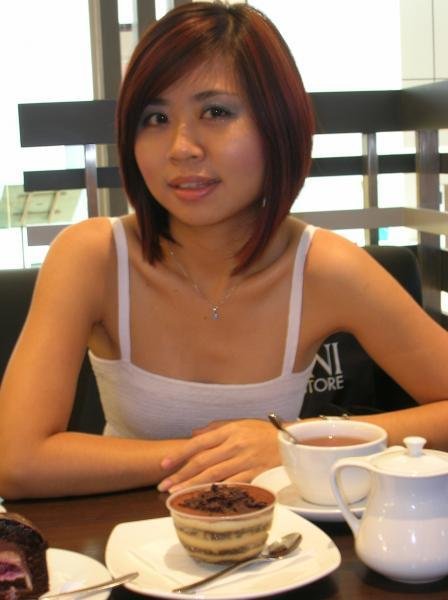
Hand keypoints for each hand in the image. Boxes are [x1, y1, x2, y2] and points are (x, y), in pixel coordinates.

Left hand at [157, 419, 279, 492]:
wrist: (291, 442)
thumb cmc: (262, 433)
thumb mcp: (239, 423)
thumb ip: (215, 428)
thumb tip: (193, 435)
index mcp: (230, 431)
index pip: (199, 443)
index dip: (180, 454)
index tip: (164, 465)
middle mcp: (235, 445)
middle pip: (203, 462)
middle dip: (181, 475)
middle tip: (164, 486)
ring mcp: (246, 461)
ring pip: (215, 476)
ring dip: (194, 487)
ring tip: (177, 496)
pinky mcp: (256, 475)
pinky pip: (233, 486)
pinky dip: (218, 493)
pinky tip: (205, 501)